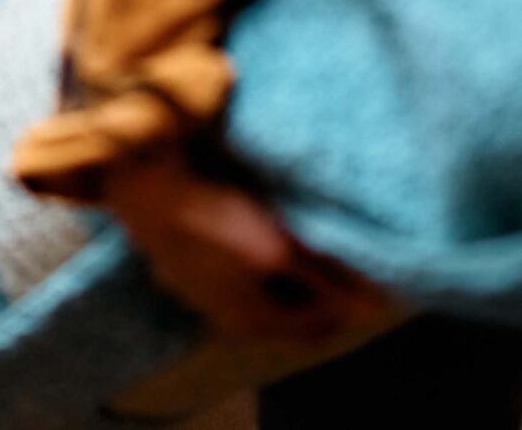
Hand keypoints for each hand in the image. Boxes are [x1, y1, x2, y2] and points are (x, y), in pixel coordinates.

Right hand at [105, 147, 382, 344]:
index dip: (344, 306)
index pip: (314, 329)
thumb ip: (326, 279)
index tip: (364, 276)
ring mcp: (203, 291)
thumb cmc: (216, 223)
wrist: (147, 192)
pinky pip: (237, 271)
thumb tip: (374, 309)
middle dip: (314, 288)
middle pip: (287, 311)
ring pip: (261, 290)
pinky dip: (257, 258)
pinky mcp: (188, 265)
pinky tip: (259, 226)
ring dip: (285, 272)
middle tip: (336, 253)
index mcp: (253, 320)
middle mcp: (228, 315)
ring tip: (303, 236)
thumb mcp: (280, 249)